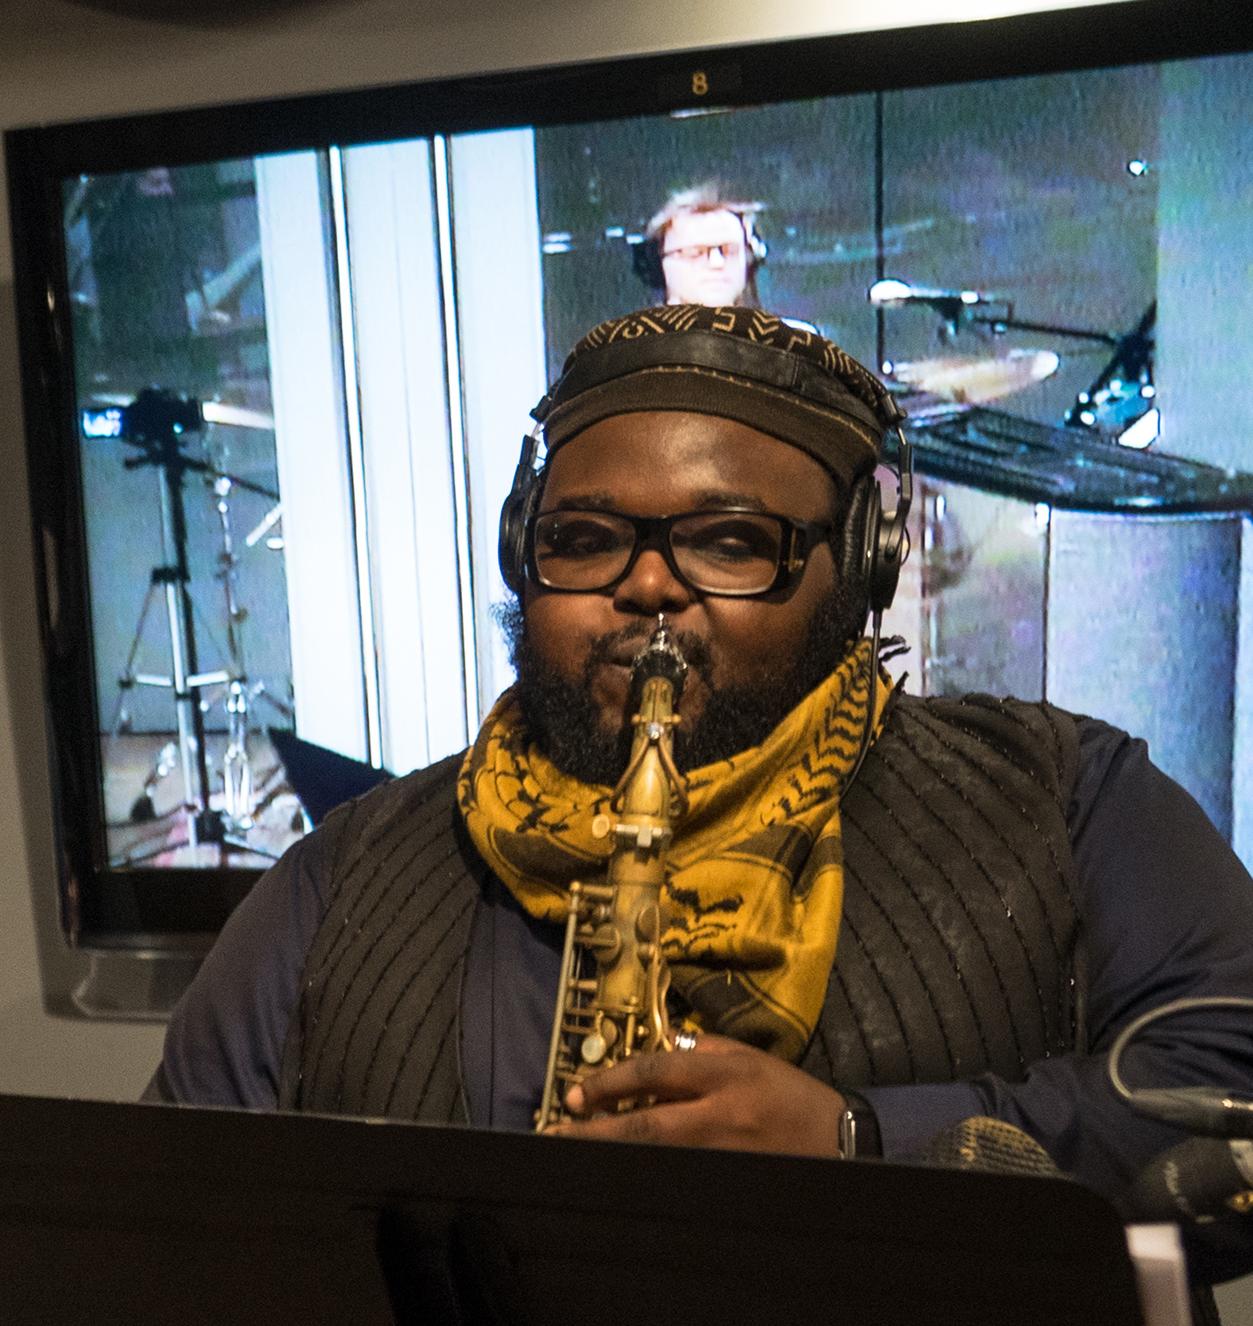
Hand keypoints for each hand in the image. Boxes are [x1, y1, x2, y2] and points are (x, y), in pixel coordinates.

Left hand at [551, 1034, 844, 1157]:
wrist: (839, 1138)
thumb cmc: (791, 1093)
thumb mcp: (749, 1057)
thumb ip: (704, 1051)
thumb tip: (658, 1055)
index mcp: (723, 1073)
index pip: (655, 1072)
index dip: (612, 1082)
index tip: (578, 1093)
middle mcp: (719, 1112)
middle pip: (646, 1123)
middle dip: (596, 1129)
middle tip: (557, 1133)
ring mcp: (723, 1152)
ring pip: (656, 1155)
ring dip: (613, 1154)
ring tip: (576, 1154)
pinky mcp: (728, 1177)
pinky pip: (678, 1174)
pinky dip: (646, 1172)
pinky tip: (620, 1175)